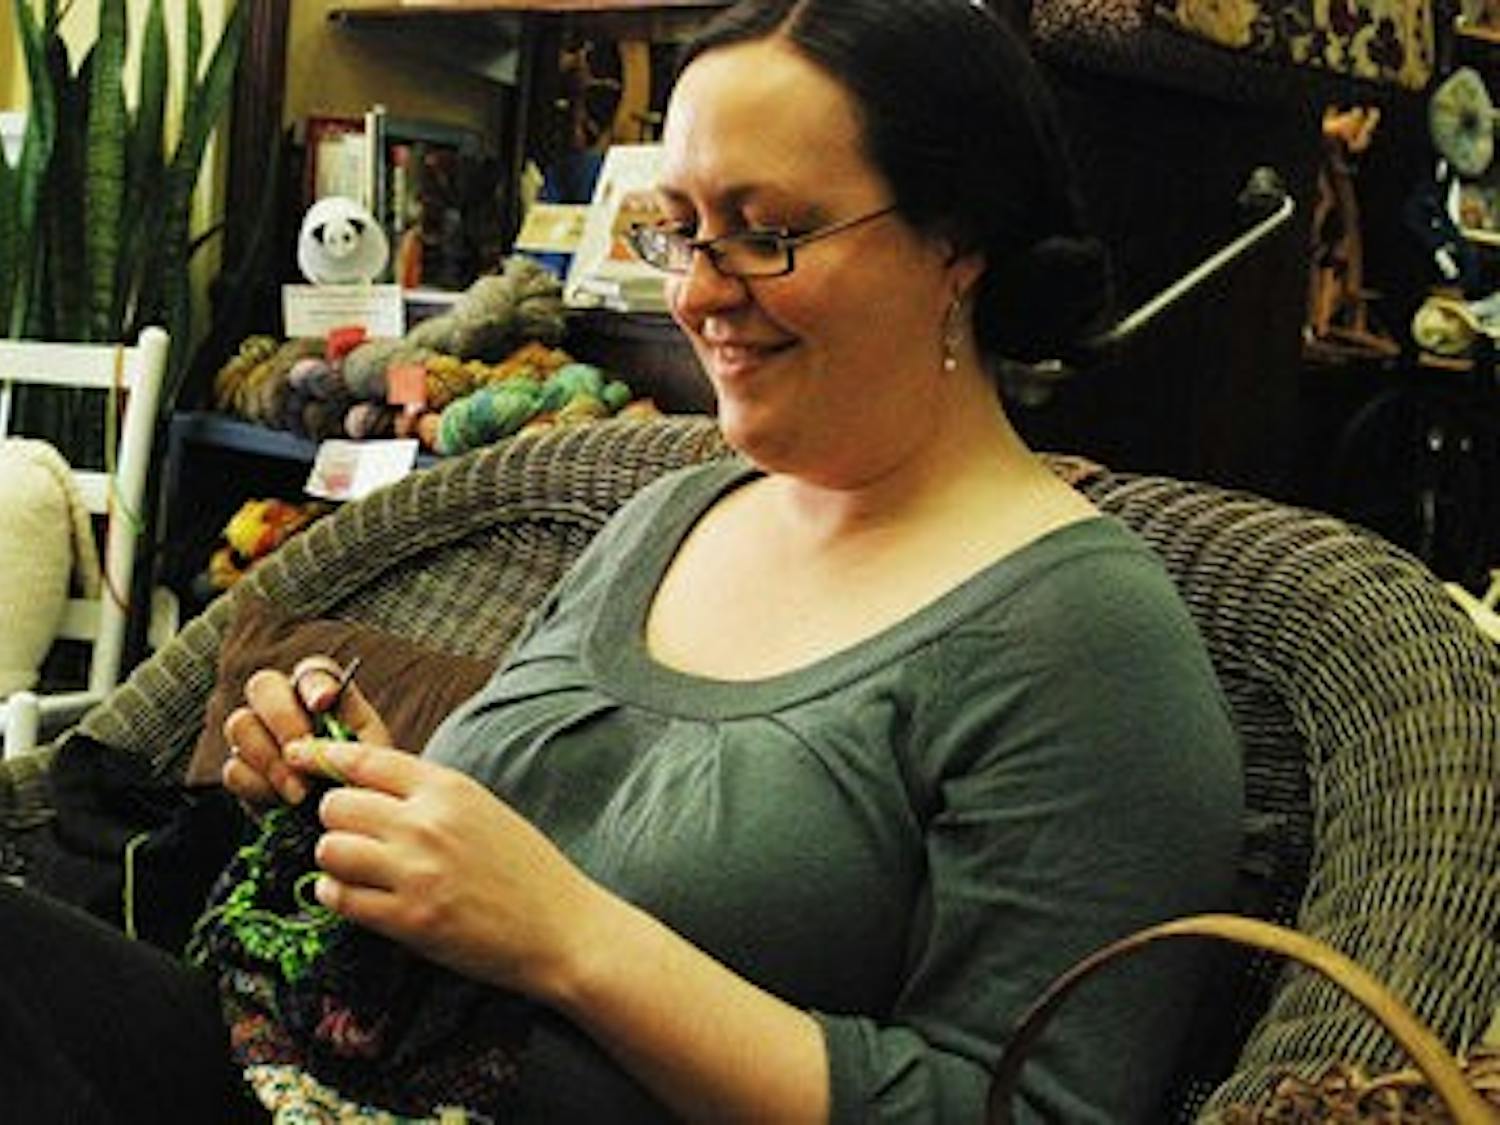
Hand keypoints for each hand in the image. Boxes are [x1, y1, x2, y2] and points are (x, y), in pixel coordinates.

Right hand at [221, 655, 392, 807]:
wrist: (349, 833)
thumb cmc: (365, 787)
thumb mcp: (373, 758)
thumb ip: (350, 731)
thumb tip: (323, 711)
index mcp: (323, 696)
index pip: (311, 671)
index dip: (314, 683)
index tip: (323, 704)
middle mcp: (285, 708)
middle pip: (262, 685)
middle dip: (282, 718)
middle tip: (303, 752)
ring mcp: (258, 738)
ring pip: (240, 724)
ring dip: (270, 759)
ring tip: (300, 793)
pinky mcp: (243, 773)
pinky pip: (233, 769)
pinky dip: (257, 787)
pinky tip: (281, 804)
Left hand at [285, 738, 612, 1001]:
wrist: (562, 928)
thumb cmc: (526, 868)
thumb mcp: (482, 808)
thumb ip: (428, 794)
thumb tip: (366, 782)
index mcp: (449, 788)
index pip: (364, 759)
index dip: (323, 756)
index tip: (299, 756)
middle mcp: (427, 824)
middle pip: (336, 805)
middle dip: (336, 819)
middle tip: (353, 834)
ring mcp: (416, 873)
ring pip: (330, 849)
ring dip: (334, 858)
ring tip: (354, 867)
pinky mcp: (409, 920)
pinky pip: (340, 897)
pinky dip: (338, 895)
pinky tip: (356, 895)